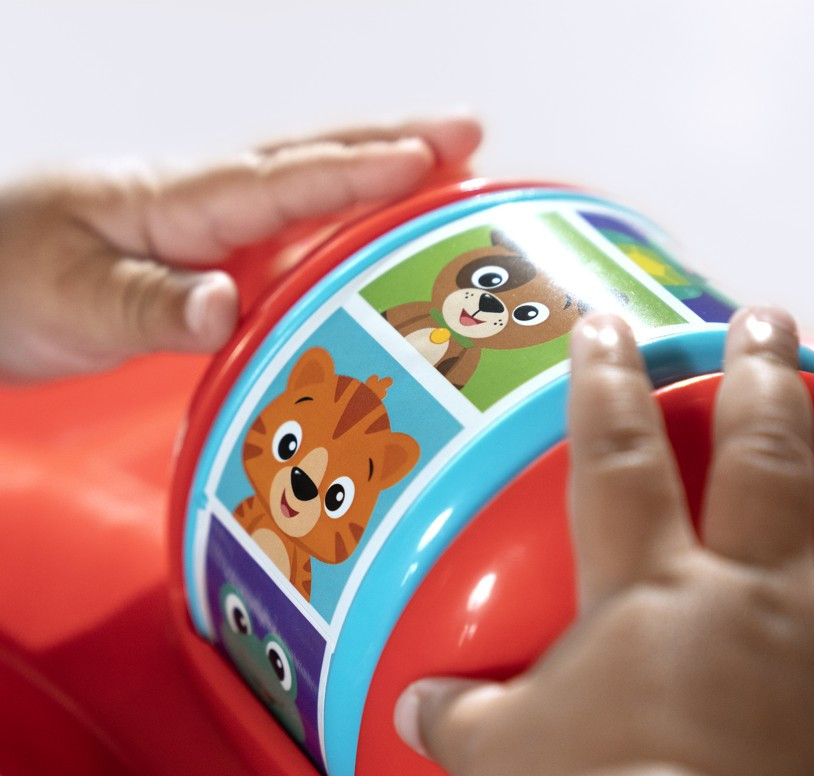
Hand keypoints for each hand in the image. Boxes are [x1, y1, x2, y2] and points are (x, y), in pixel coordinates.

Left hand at [0, 115, 480, 378]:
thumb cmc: (10, 278)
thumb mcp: (74, 301)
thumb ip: (152, 305)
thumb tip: (228, 305)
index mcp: (174, 202)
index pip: (278, 181)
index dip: (353, 172)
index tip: (423, 160)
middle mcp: (205, 202)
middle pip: (312, 161)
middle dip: (393, 144)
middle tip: (469, 133)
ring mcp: (215, 227)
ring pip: (312, 190)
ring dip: (381, 174)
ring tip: (452, 167)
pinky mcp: (216, 256)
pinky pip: (296, 233)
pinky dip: (346, 222)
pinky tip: (379, 236)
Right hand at [394, 309, 813, 775]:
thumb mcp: (498, 754)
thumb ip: (461, 716)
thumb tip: (413, 713)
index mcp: (652, 589)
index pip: (618, 454)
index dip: (608, 382)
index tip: (609, 328)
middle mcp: (755, 596)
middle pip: (770, 455)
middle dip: (768, 376)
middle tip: (771, 323)